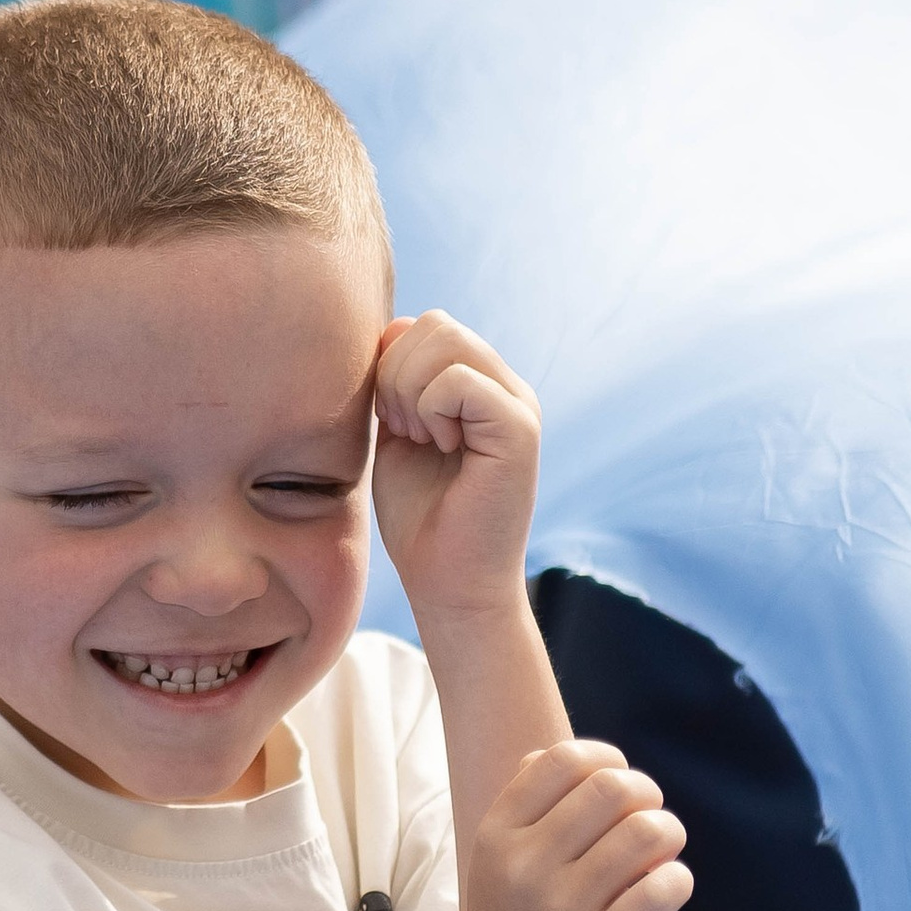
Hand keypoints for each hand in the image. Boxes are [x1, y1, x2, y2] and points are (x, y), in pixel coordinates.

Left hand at [370, 313, 541, 627]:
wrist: (450, 586)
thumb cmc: (422, 519)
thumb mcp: (398, 434)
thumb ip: (397, 382)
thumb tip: (394, 327)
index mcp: (481, 385)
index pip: (426, 326)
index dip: (391, 365)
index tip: (393, 422)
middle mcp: (506, 388)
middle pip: (435, 324)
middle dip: (396, 375)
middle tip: (405, 431)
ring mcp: (518, 405)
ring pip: (447, 341)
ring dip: (411, 392)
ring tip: (422, 440)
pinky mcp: (520, 430)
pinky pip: (458, 381)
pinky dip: (431, 412)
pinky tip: (441, 449)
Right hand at [457, 736, 689, 910]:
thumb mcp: (496, 868)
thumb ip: (525, 811)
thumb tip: (561, 754)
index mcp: (496, 837)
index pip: (562, 759)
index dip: (607, 760)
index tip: (619, 787)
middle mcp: (523, 868)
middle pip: (613, 787)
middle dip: (646, 796)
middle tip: (648, 826)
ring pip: (646, 832)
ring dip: (669, 836)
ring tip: (660, 860)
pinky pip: (662, 888)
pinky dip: (676, 881)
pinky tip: (665, 892)